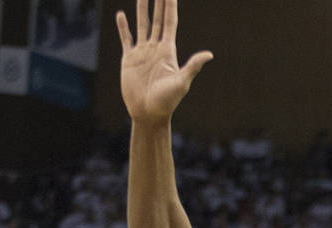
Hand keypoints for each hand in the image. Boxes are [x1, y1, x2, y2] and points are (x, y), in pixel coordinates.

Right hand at [116, 0, 212, 124]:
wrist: (148, 113)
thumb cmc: (167, 101)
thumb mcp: (181, 83)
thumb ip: (192, 66)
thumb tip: (209, 55)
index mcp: (168, 50)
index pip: (170, 22)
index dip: (170, 6)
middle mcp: (156, 48)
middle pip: (158, 19)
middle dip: (159, 2)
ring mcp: (142, 53)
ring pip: (142, 25)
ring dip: (142, 10)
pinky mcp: (129, 60)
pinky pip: (126, 39)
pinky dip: (123, 27)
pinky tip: (121, 15)